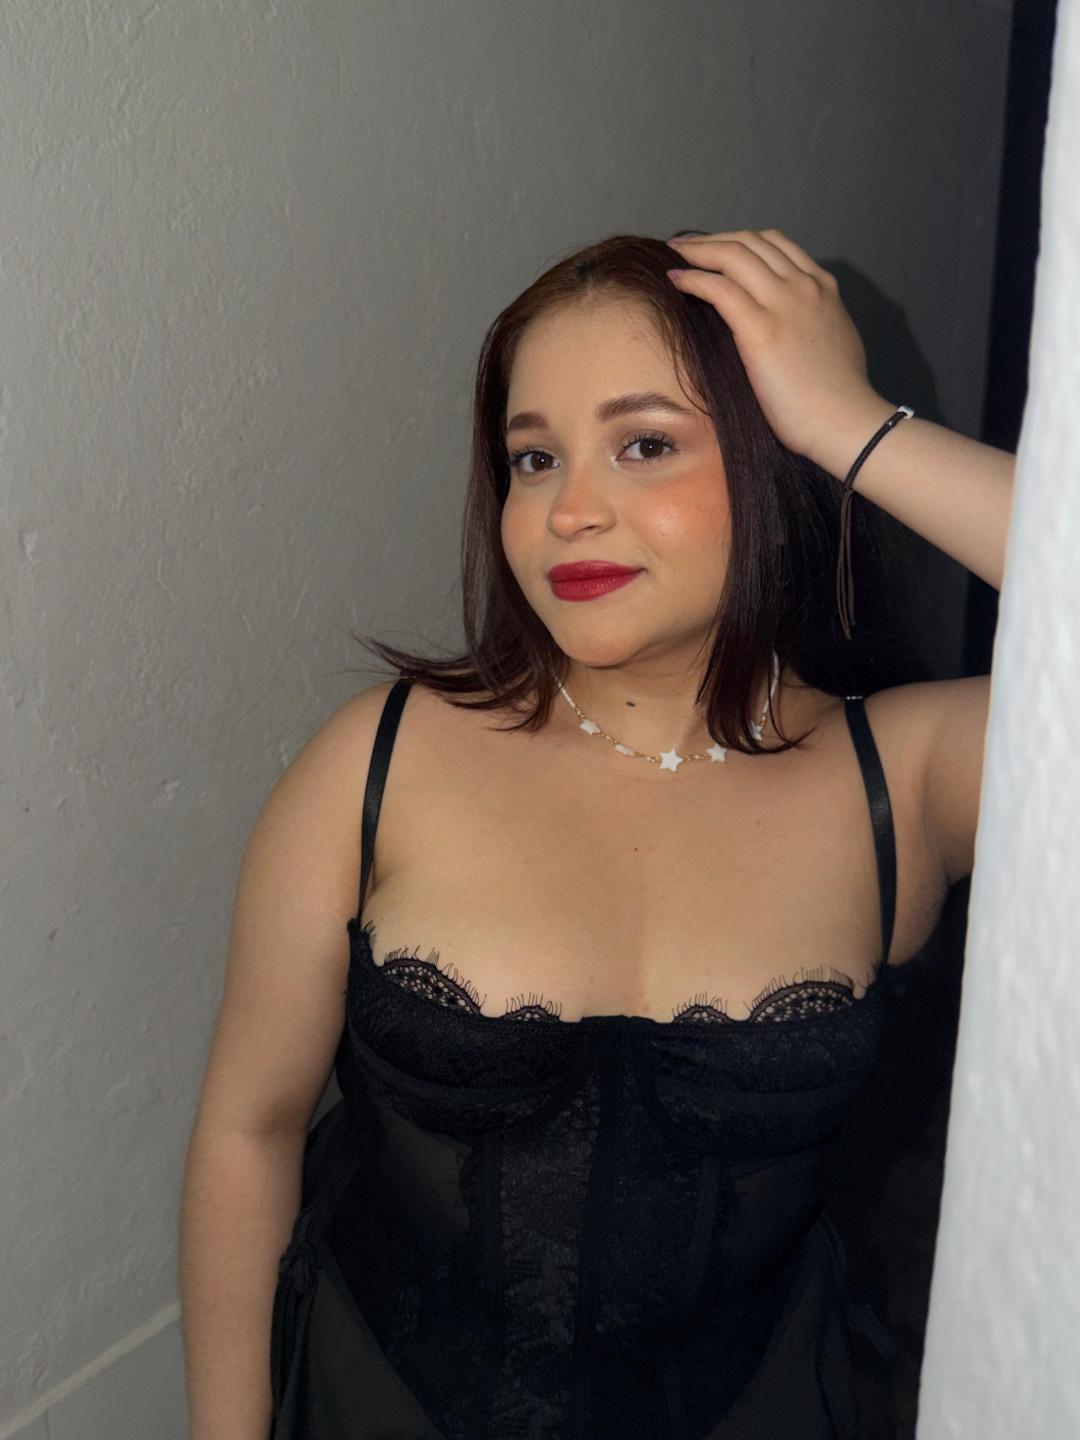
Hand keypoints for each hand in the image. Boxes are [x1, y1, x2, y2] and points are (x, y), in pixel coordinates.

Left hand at [664, 229, 885, 463]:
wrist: (844, 421)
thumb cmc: (838, 395)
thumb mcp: (833, 338)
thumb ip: (812, 319)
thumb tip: (789, 324)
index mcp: (822, 287)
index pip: (775, 245)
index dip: (740, 240)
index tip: (716, 249)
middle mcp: (803, 286)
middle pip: (750, 241)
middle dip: (713, 239)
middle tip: (685, 246)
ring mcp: (783, 303)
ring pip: (733, 255)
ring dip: (698, 250)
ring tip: (674, 254)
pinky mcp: (761, 329)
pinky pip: (720, 289)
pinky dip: (694, 279)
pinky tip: (676, 281)